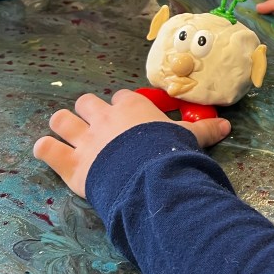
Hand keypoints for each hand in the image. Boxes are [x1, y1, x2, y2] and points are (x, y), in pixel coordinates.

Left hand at [33, 89, 230, 198]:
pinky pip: (47, 149)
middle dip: (88, 112)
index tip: (128, 119)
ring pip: (61, 119)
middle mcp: (104, 118)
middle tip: (96, 128)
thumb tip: (227, 126)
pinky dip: (46, 150)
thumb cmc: (167, 152)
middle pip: (86, 102)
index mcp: (131, 109)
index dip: (122, 107)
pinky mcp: (70, 162)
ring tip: (68, 136)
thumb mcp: (189, 138)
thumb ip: (204, 130)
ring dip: (63, 126)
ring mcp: (85, 139)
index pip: (122, 97)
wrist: (147, 175)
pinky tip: (50, 153)